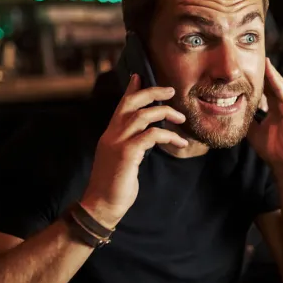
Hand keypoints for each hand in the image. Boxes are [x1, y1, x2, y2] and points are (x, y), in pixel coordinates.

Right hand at [81, 74, 187, 227]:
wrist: (101, 206)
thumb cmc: (114, 186)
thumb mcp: (122, 160)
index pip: (121, 105)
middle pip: (131, 102)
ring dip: (166, 113)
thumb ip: (130, 145)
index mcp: (110, 134)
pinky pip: (151, 136)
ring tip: (181, 120)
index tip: (139, 76)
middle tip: (170, 90)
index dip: (131, 89)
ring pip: (143, 115)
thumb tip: (144, 138)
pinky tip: (181, 143)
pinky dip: (169, 136)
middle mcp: (112, 134)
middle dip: (152, 92)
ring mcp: (118, 142)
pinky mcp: (126, 153)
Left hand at [246, 58, 282, 172]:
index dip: (256, 78)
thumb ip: (247, 118)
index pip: (265, 88)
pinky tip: (271, 73)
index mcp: (274, 107)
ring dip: (271, 72)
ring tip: (264, 59)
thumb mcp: (253, 130)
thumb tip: (231, 111)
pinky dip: (277, 83)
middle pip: (272, 83)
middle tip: (255, 55)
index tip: (246, 67)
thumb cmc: (272, 149)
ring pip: (279, 85)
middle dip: (264, 70)